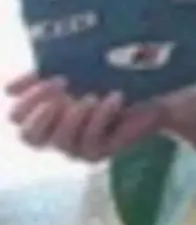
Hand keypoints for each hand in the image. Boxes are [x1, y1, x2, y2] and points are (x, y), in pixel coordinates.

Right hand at [4, 71, 165, 161]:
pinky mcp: (98, 153)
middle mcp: (54, 135)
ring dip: (75, 117)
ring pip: (61, 141)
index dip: (30, 101)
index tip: (56, 79)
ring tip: (91, 97)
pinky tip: (113, 99)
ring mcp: (75, 148)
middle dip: (44, 114)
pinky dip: (101, 117)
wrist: (152, 92)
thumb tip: (8, 89)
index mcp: (44, 115)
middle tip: (64, 95)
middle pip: (30, 136)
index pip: (18, 117)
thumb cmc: (108, 81)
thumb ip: (39, 78)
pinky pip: (91, 141)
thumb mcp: (72, 72)